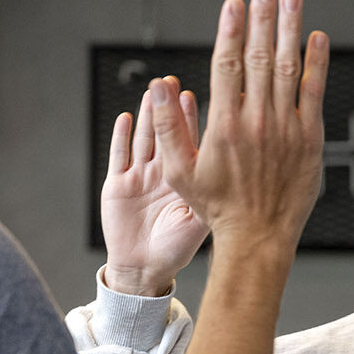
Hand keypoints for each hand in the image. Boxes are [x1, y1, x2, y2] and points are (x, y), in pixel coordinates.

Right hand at [102, 81, 209, 295]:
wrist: (144, 270)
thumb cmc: (174, 250)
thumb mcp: (198, 220)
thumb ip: (211, 195)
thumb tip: (236, 168)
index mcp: (183, 180)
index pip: (190, 141)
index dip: (190, 118)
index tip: (195, 95)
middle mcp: (161, 174)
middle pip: (165, 132)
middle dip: (168, 107)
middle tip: (172, 82)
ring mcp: (138, 178)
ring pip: (143, 138)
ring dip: (148, 114)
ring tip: (153, 91)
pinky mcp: (116, 186)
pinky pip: (118, 155)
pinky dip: (122, 136)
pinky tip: (126, 118)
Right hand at [149, 0, 327, 250]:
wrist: (258, 235)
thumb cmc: (216, 205)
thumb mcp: (179, 171)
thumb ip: (167, 127)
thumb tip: (159, 87)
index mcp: (224, 124)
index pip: (227, 64)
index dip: (231, 29)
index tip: (234, 3)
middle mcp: (257, 121)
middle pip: (259, 57)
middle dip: (262, 18)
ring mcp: (286, 127)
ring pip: (288, 67)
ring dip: (289, 29)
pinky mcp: (309, 137)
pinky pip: (315, 92)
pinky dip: (316, 63)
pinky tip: (316, 38)